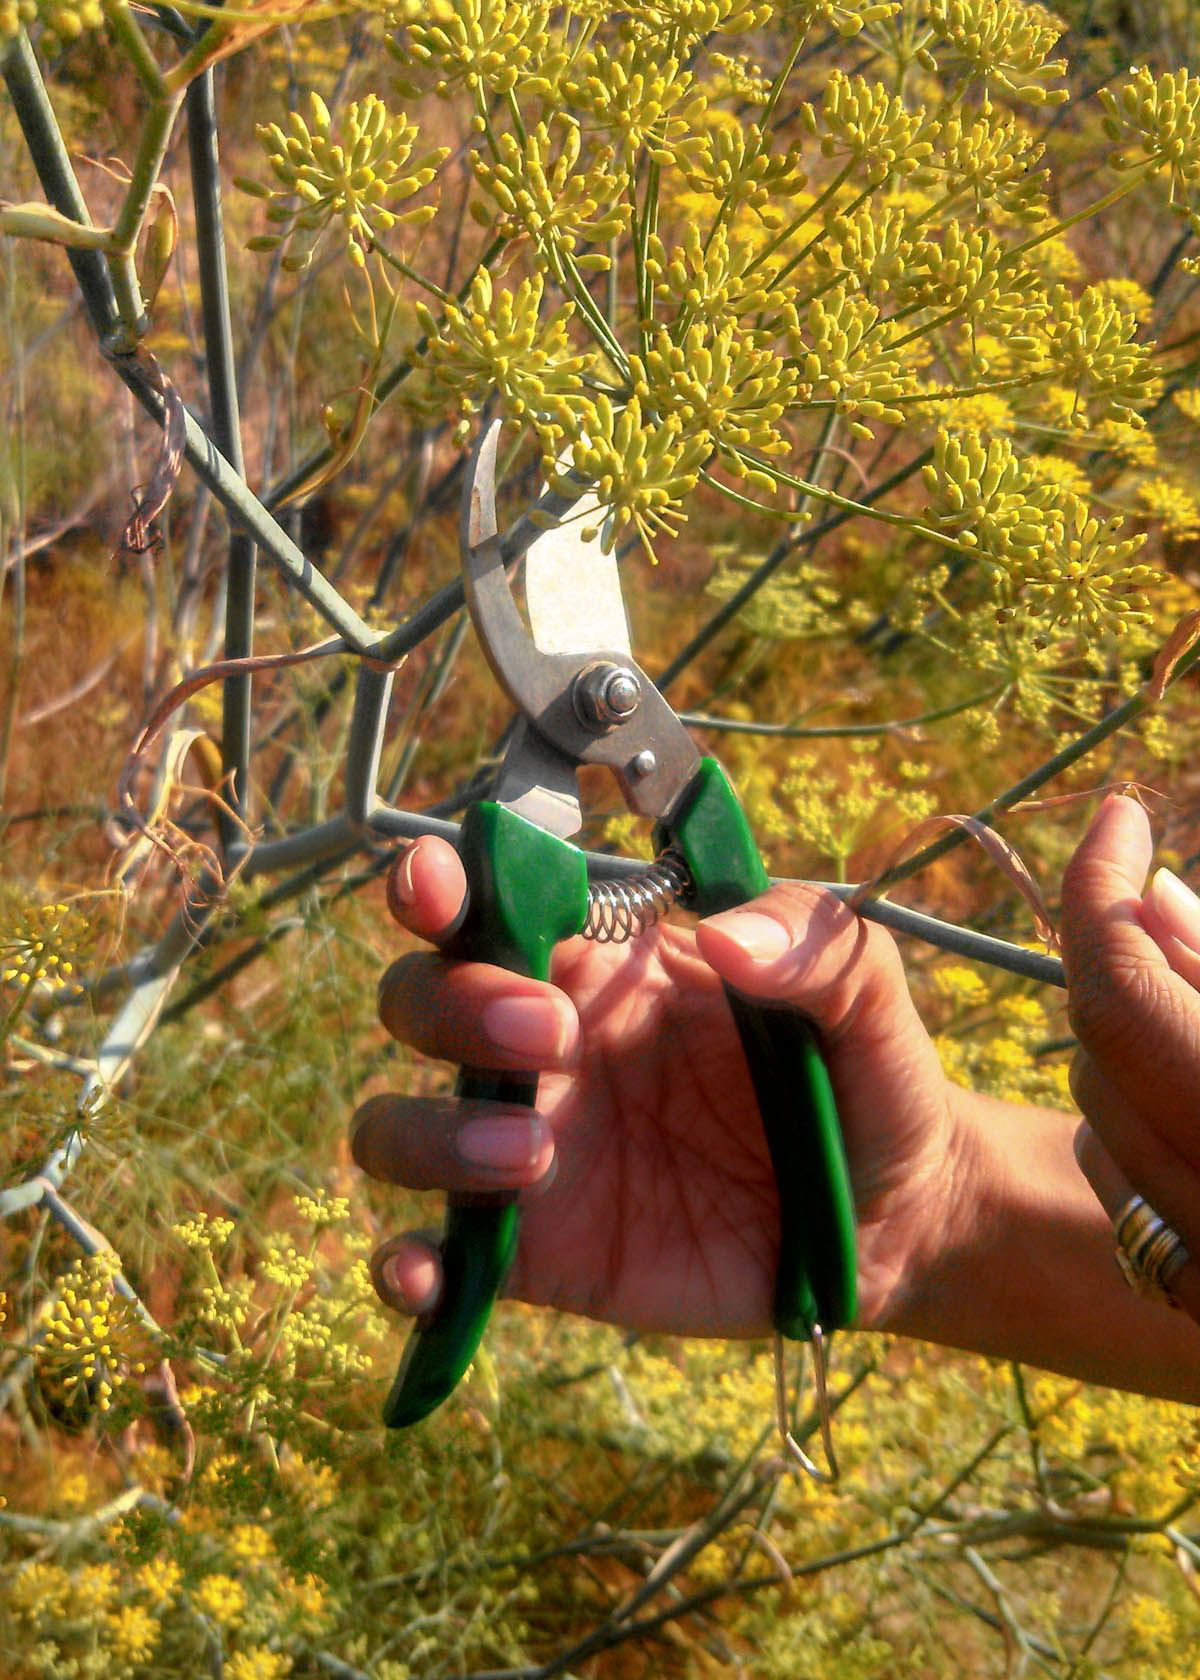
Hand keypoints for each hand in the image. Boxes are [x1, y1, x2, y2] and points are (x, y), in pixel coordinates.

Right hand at [351, 835, 970, 1340]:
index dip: (437, 887)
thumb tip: (731, 938)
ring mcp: (532, 1153)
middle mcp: (545, 1049)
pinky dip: (407, 1268)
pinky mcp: (543, 1253)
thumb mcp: (864, 991)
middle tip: (550, 1032)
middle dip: (453, 1005)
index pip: (487, 906)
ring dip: (430, 1133)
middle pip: (420, 1002)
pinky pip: (439, 1260)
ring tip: (532, 1155)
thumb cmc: (863, 1079)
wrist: (893, 1219)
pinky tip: (424, 1275)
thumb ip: (814, 942)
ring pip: (399, 1127)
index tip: (433, 889)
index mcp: (604, 965)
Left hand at [1061, 794, 1199, 1322]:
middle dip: (1128, 957)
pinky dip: (1148, 1130)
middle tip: (1178, 903)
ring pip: (1100, 1123)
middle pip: (1102, 1048)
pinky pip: (1130, 1200)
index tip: (1119, 816)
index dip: (1102, 886)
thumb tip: (1154, 899)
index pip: (1121, 990)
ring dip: (1137, 1044)